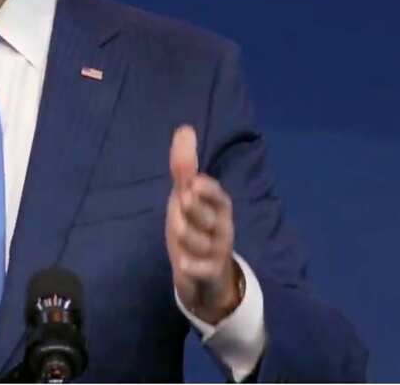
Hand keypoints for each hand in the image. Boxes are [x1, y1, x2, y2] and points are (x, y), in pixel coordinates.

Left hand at [165, 124, 240, 323]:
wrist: (204, 273)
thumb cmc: (194, 225)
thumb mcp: (186, 196)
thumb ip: (184, 167)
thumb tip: (184, 128)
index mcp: (218, 207)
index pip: (219, 197)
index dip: (208, 190)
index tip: (194, 183)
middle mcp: (222, 228)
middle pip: (210, 218)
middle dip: (194, 210)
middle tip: (182, 202)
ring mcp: (217, 252)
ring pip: (203, 242)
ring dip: (187, 235)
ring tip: (177, 230)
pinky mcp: (210, 272)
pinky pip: (204, 269)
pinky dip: (195, 266)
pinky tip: (183, 263)